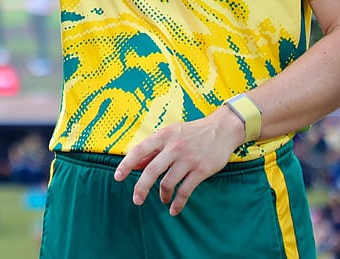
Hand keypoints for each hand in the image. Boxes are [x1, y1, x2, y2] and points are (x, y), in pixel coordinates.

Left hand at [112, 107, 244, 215]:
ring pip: (168, 182)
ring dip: (163, 195)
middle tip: (137, 200)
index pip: (139, 150)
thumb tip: (133, 165)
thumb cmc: (192, 133)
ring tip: (163, 200)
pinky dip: (178, 202)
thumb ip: (152, 150)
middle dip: (141, 188)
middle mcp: (174, 147)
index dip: (126, 164)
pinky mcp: (201, 170)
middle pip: (152, 170)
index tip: (117, 177)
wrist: (222, 129)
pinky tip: (174, 209)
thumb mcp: (170, 135)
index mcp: (163, 136)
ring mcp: (188, 159)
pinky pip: (185, 190)